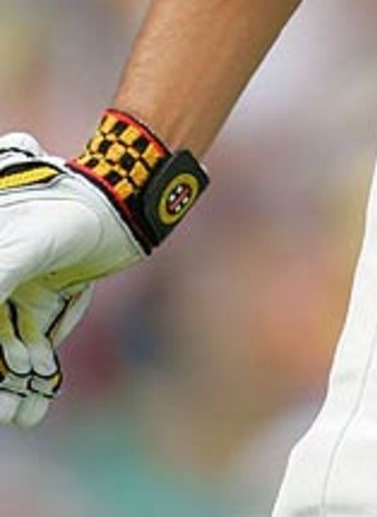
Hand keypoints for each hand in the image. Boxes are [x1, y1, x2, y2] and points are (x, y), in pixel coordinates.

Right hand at [0, 131, 142, 427]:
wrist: (121, 204)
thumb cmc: (72, 213)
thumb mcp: (31, 245)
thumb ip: (2, 275)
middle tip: (5, 412)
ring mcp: (18, 294)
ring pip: (7, 351)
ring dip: (12, 387)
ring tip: (19, 416)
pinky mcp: (44, 304)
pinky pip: (34, 346)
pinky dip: (35, 377)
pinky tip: (36, 407)